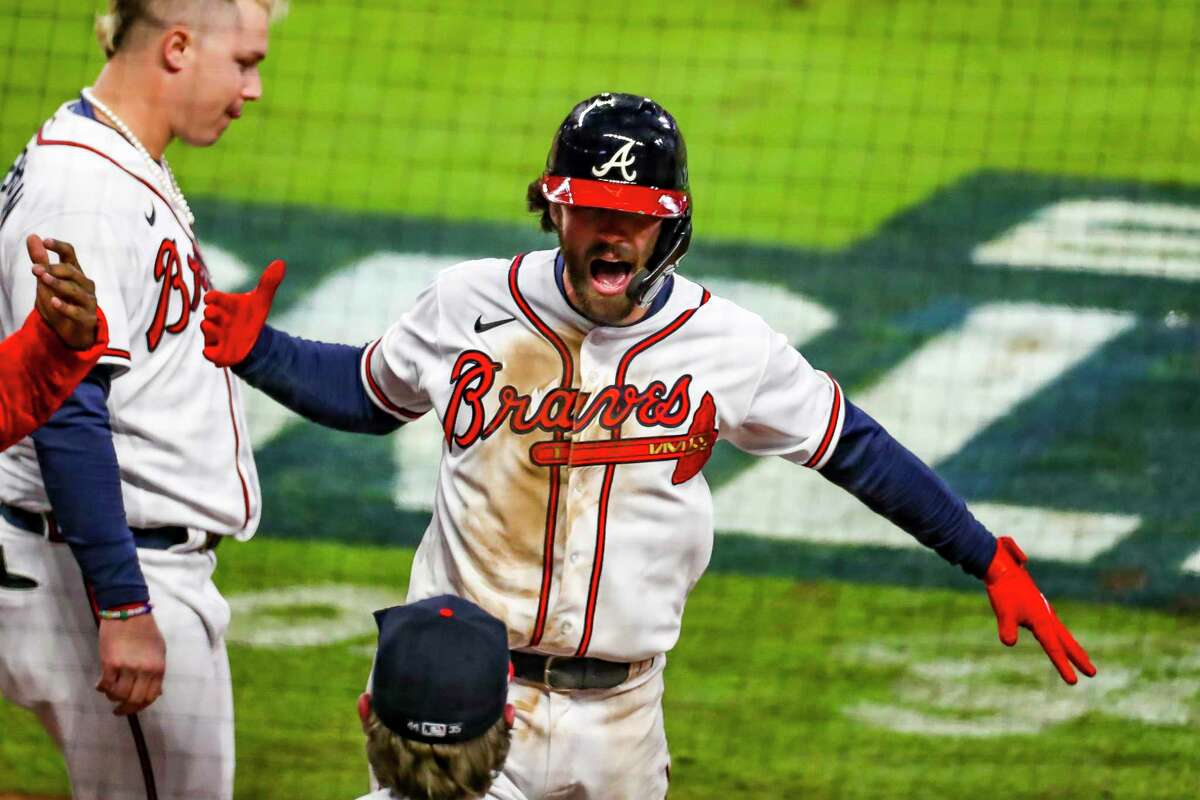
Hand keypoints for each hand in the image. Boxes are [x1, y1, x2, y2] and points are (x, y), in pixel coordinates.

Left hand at [27, 235, 98, 349]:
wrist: (72, 332)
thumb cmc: (61, 302)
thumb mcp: (46, 281)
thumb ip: (41, 260)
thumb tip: (32, 236)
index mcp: (75, 272)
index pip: (70, 254)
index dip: (59, 247)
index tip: (45, 241)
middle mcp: (85, 284)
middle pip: (72, 271)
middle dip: (53, 269)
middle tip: (35, 269)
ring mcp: (88, 301)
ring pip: (75, 290)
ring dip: (58, 284)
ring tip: (43, 279)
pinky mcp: (87, 318)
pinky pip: (76, 311)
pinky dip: (65, 306)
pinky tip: (54, 302)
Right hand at [96, 613, 166, 715]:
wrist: (128, 611)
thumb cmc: (145, 630)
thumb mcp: (159, 650)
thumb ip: (157, 671)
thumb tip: (156, 692)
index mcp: (158, 667)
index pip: (151, 696)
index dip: (141, 706)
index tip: (133, 707)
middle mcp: (144, 670)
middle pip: (134, 700)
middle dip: (126, 708)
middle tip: (118, 710)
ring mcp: (127, 667)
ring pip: (118, 695)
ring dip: (112, 697)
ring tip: (109, 693)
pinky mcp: (110, 663)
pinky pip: (105, 685)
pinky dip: (101, 688)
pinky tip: (99, 685)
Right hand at [201, 260, 285, 366]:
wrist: (251, 341)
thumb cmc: (250, 316)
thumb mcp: (261, 301)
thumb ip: (268, 283)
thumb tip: (281, 262)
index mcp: (225, 304)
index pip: (215, 298)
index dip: (212, 298)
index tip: (211, 298)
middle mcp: (217, 319)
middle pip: (210, 314)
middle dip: (211, 313)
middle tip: (213, 312)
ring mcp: (215, 335)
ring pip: (208, 331)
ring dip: (210, 330)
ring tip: (212, 327)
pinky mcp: (217, 352)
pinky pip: (209, 353)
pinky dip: (210, 353)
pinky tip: (211, 353)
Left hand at [985, 536, 1095, 684]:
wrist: (1001, 567)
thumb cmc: (1002, 590)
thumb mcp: (1003, 611)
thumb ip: (1006, 628)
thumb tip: (1009, 643)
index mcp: (1042, 620)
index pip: (1053, 648)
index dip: (1063, 666)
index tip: (1074, 682)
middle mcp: (1047, 616)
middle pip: (1066, 641)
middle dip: (1078, 658)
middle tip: (1093, 673)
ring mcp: (1044, 610)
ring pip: (1062, 633)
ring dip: (1072, 647)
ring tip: (1084, 660)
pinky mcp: (1038, 606)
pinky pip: (1053, 626)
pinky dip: (1060, 636)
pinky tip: (1059, 639)